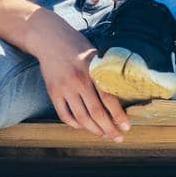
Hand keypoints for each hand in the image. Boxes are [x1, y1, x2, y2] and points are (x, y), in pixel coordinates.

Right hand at [30, 12, 129, 141]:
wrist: (49, 38)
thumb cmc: (76, 46)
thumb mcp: (95, 55)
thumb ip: (105, 74)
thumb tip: (122, 95)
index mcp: (93, 70)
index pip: (109, 98)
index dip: (118, 116)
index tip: (126, 127)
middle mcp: (78, 80)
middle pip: (96, 113)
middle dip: (109, 129)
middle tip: (118, 137)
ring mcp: (64, 88)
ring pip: (81, 118)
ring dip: (94, 130)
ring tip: (103, 135)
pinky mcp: (53, 92)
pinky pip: (65, 115)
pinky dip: (75, 124)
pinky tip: (83, 126)